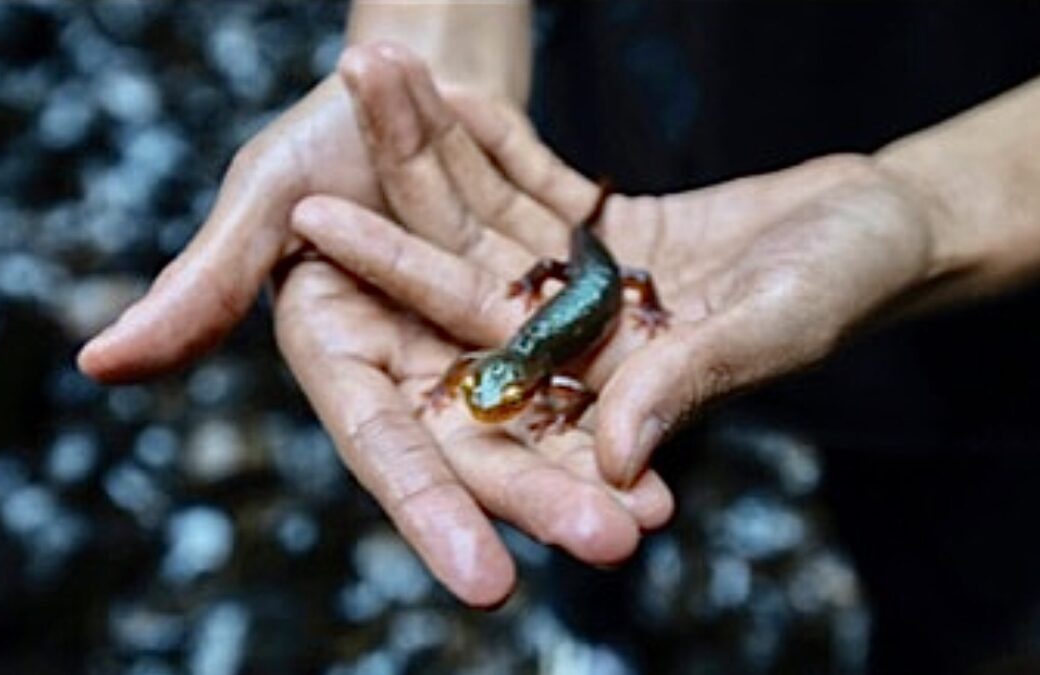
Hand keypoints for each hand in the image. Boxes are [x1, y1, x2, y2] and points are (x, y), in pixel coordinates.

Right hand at [78, 55, 671, 605]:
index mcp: (350, 364)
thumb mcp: (263, 199)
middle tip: (611, 543)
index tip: (487, 580)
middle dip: (542, 497)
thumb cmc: (317, 141)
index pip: (388, 451)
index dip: (432, 514)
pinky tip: (674, 423)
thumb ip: (207, 283)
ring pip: (547, 414)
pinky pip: (586, 355)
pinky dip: (627, 388)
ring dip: (604, 461)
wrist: (404, 88)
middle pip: (483, 449)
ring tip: (662, 511)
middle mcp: (421, 371)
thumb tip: (99, 361)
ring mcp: (485, 344)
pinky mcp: (539, 307)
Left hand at [294, 44, 941, 493]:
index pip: (474, 330)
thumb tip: (612, 455)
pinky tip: (445, 86)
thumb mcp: (768, 327)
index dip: (399, 272)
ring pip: (489, 210)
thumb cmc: (844, 284)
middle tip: (329, 112)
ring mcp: (582, 283)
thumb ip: (688, 381)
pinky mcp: (605, 233)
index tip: (321, 224)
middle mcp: (572, 338)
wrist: (883, 227)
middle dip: (397, 186)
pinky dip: (495, 134)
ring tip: (378, 63)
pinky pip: (533, 180)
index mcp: (595, 378)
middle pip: (462, 261)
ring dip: (434, 140)